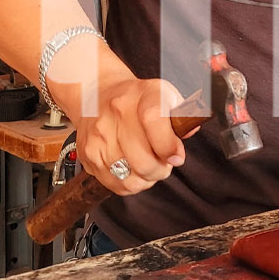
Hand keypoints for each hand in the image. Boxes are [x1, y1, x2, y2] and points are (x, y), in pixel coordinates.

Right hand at [71, 74, 191, 195]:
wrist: (96, 95)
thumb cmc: (136, 99)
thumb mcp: (163, 95)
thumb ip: (181, 114)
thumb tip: (189, 131)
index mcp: (140, 95)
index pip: (154, 120)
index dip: (169, 145)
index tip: (177, 156)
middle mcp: (115, 114)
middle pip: (143, 160)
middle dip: (162, 168)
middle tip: (165, 161)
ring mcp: (99, 137)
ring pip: (131, 178)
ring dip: (147, 178)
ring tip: (149, 165)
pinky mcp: (89, 156)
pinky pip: (117, 185)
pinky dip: (131, 183)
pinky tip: (133, 168)